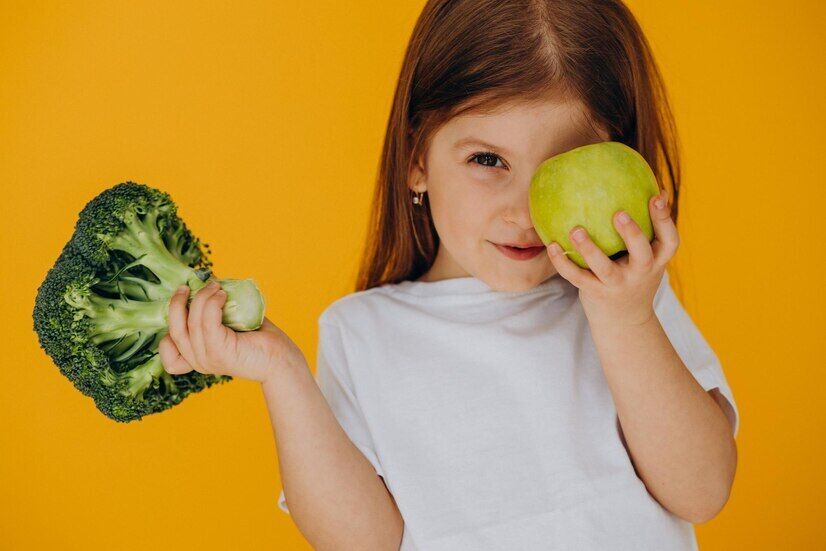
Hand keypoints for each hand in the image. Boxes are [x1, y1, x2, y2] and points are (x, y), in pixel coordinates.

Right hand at [159, 281, 303, 383]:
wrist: (281, 360)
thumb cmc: (259, 340)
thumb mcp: (229, 326)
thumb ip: (214, 314)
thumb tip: (207, 283)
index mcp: (197, 358)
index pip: (168, 353)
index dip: (168, 329)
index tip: (181, 306)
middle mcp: (199, 361)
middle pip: (174, 330)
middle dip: (177, 303)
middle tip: (187, 286)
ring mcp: (208, 358)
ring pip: (192, 322)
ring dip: (202, 298)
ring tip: (215, 287)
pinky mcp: (221, 352)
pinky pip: (207, 323)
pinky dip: (212, 304)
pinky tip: (223, 295)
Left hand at [545, 189, 678, 326]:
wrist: (624, 321)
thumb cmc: (633, 275)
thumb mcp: (646, 256)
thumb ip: (644, 229)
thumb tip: (642, 185)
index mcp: (656, 260)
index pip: (670, 240)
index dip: (665, 219)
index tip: (657, 196)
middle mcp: (641, 273)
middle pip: (641, 253)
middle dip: (632, 233)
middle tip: (619, 213)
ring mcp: (618, 285)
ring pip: (604, 268)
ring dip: (589, 249)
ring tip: (576, 230)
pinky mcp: (596, 293)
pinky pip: (577, 277)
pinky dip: (563, 262)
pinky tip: (551, 245)